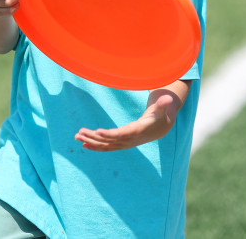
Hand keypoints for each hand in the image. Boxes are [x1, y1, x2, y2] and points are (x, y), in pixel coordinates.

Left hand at [74, 83, 188, 151]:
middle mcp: (129, 140)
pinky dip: (95, 146)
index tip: (97, 131)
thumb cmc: (159, 115)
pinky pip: (106, 147)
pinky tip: (84, 144)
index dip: (109, 134)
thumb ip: (163, 103)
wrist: (160, 128)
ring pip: (105, 145)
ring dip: (91, 141)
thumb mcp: (161, 109)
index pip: (121, 134)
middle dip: (94, 137)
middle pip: (109, 140)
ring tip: (77, 136)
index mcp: (137, 131)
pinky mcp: (121, 143)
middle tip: (79, 133)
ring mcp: (124, 143)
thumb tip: (168, 98)